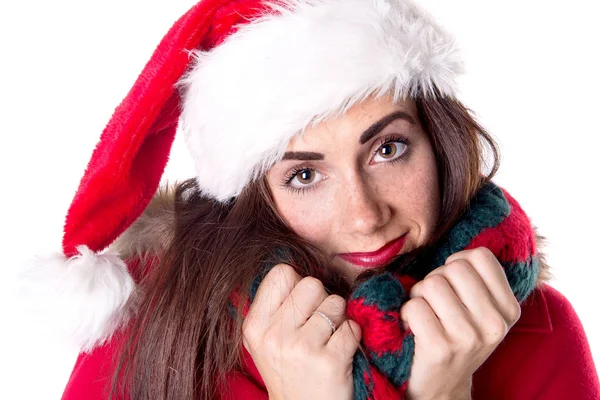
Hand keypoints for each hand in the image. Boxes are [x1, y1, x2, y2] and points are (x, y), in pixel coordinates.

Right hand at [242, 264, 361, 399]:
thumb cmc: (289, 370)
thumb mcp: (266, 340)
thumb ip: (275, 306)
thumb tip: (294, 267)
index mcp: (255, 326)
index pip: (281, 272)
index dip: (297, 284)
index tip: (299, 306)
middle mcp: (275, 335)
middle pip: (312, 284)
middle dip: (321, 300)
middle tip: (317, 325)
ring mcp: (302, 348)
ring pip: (336, 302)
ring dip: (339, 319)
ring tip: (327, 341)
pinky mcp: (330, 361)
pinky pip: (352, 326)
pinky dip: (352, 337)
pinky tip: (340, 353)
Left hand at [399, 247, 521, 399]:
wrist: (442, 386)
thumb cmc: (455, 335)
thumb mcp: (480, 309)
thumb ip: (475, 278)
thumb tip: (454, 230)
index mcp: (508, 308)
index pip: (479, 256)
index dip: (457, 263)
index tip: (453, 283)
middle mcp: (494, 323)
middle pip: (452, 269)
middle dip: (435, 280)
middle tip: (435, 303)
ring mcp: (469, 337)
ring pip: (430, 284)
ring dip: (418, 297)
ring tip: (425, 315)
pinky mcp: (441, 348)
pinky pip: (414, 307)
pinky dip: (407, 314)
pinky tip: (415, 328)